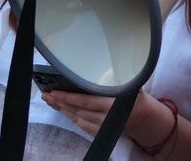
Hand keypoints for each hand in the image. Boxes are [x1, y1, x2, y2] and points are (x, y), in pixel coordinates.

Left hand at [42, 89, 172, 145]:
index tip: (55, 91)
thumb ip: (124, 77)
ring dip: (61, 109)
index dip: (68, 97)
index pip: (84, 102)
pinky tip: (62, 110)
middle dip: (59, 102)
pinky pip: (80, 125)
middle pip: (76, 110)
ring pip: (75, 118)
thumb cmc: (138, 100)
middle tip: (46, 94)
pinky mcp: (97, 132)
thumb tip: (117, 59)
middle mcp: (103, 119)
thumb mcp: (134, 86)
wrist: (144, 120)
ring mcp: (99, 128)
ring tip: (50, 100)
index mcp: (111, 106)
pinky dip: (70, 117)